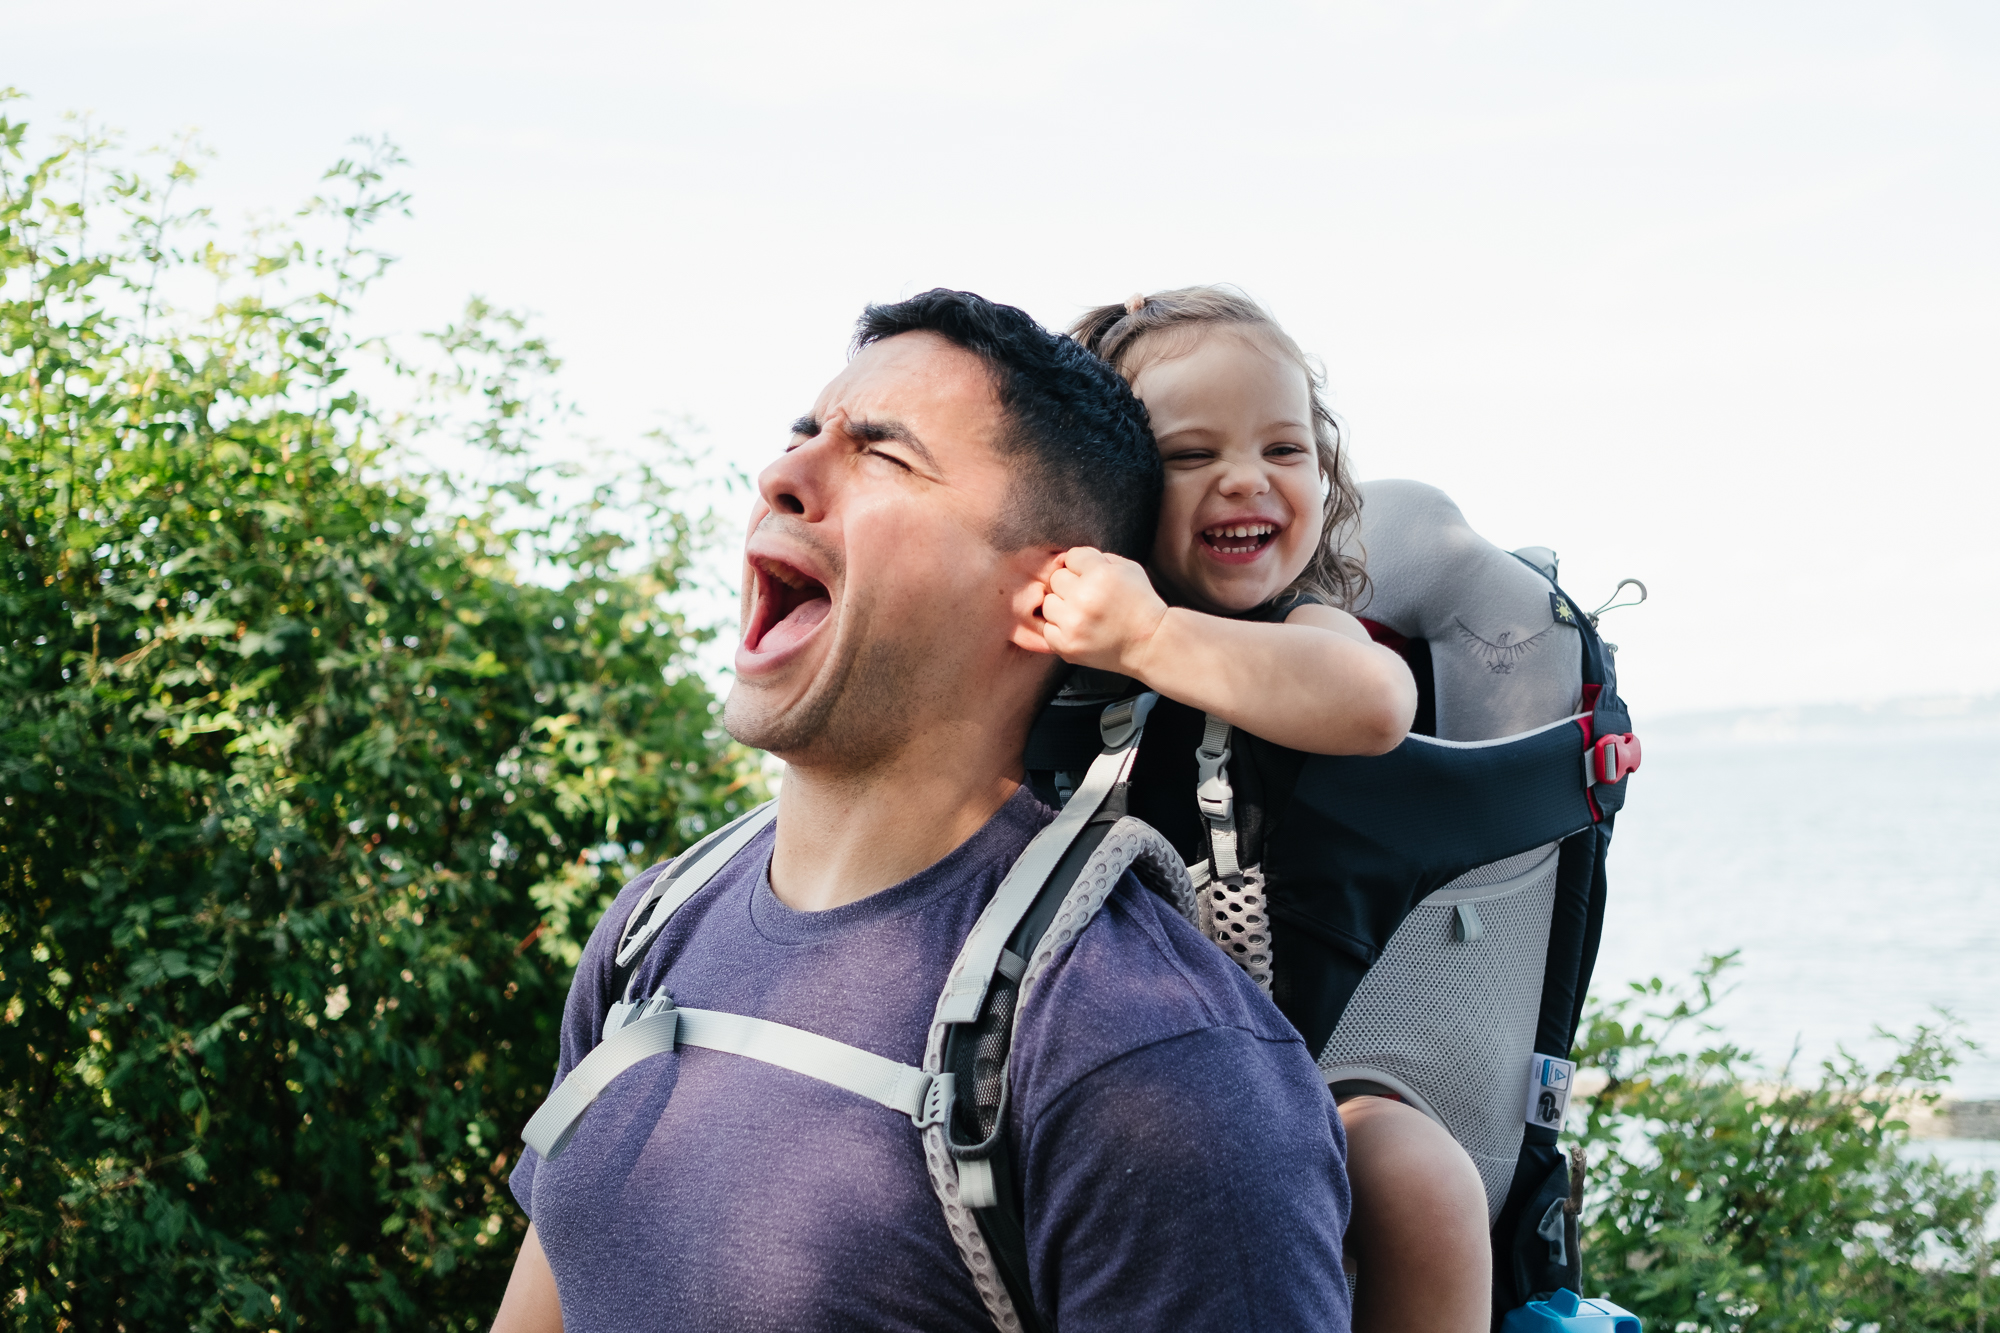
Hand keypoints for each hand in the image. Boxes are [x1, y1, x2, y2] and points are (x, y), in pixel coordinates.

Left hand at [1039, 547, 1167, 674]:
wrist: (1150, 644)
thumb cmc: (1140, 604)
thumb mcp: (1128, 569)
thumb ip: (1098, 558)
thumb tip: (1069, 557)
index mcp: (1100, 574)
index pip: (1072, 556)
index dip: (1083, 566)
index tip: (1095, 578)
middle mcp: (1083, 598)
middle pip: (1056, 579)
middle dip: (1071, 585)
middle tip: (1089, 597)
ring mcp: (1073, 624)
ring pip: (1048, 603)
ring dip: (1062, 607)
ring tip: (1083, 614)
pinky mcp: (1066, 646)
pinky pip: (1047, 629)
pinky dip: (1060, 629)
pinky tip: (1078, 629)